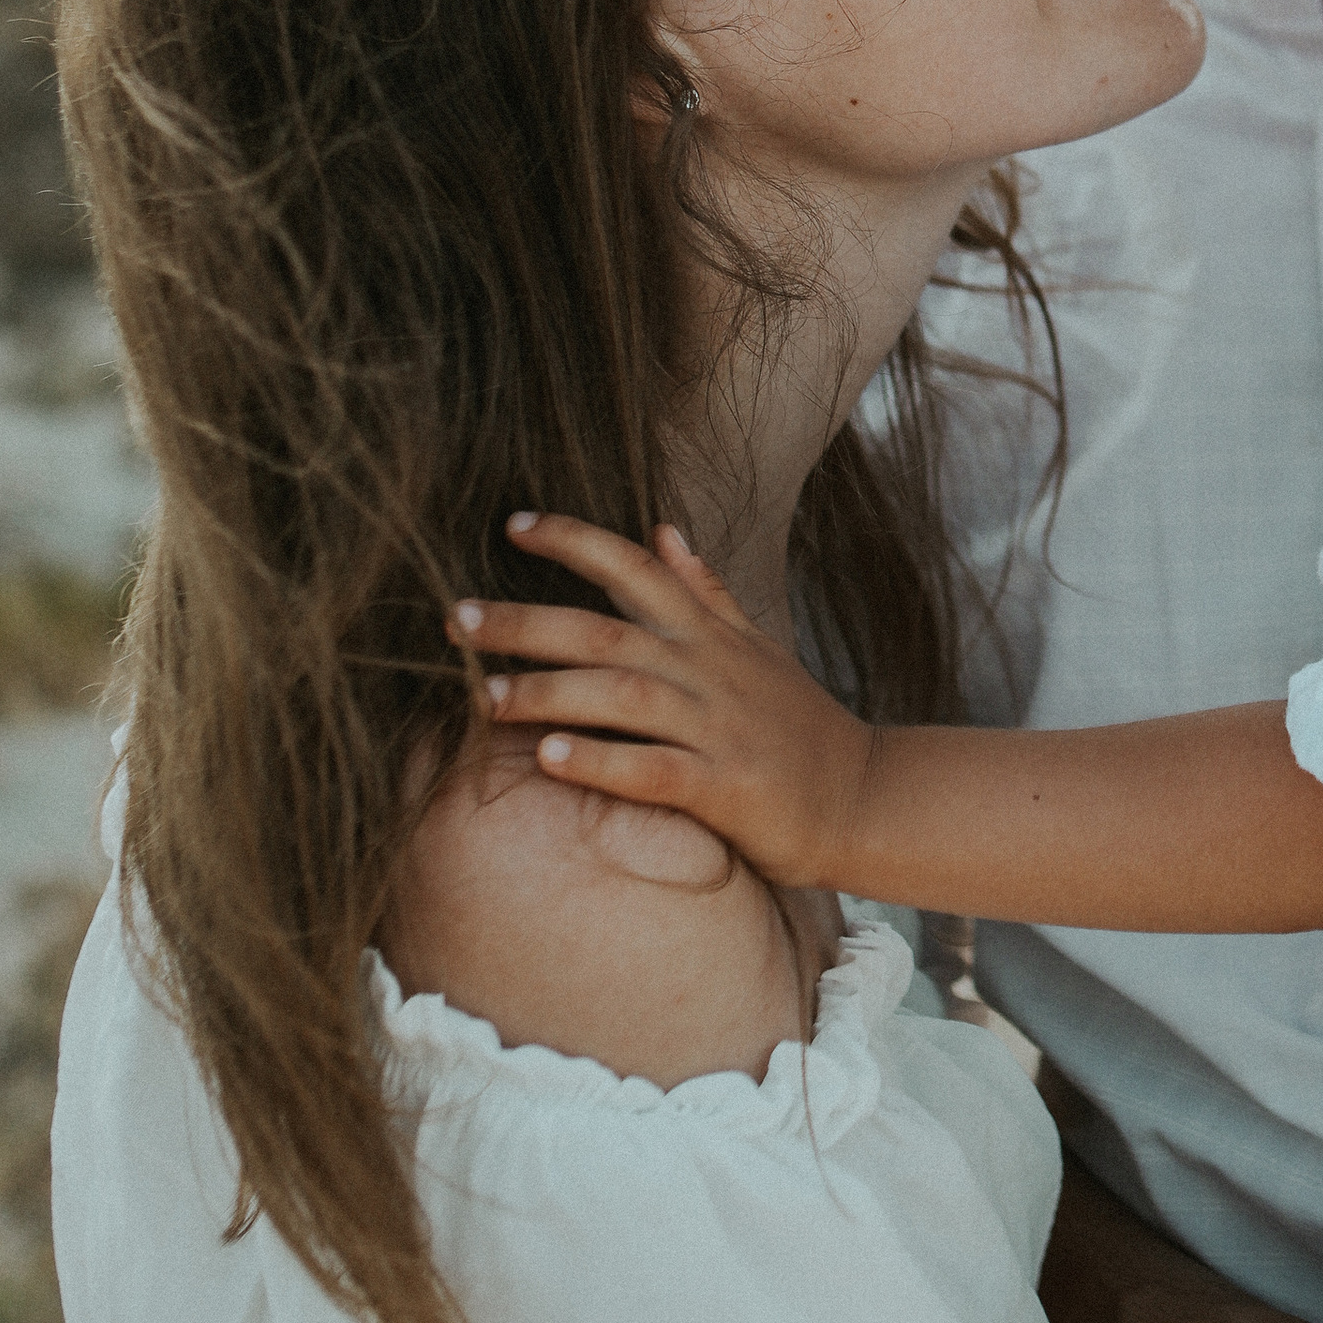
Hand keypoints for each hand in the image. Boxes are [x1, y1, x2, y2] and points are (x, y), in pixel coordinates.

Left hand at [448, 513, 873, 892]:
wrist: (866, 796)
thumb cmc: (797, 727)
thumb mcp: (756, 647)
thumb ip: (705, 591)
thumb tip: (662, 531)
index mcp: (709, 635)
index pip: (636, 568)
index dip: (575, 540)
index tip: (512, 526)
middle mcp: (709, 671)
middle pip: (606, 631)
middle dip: (526, 621)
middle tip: (456, 619)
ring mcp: (718, 728)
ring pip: (622, 696)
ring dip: (548, 693)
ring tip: (484, 698)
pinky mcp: (726, 787)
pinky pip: (654, 770)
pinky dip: (601, 762)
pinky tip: (548, 760)